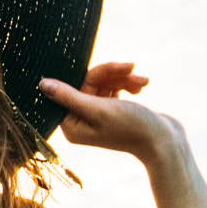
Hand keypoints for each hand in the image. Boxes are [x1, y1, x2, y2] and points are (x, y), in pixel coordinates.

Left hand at [40, 63, 206, 207]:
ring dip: (123, 77)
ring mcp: (96, 115)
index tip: (105, 71)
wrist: (165, 140)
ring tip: (142, 82)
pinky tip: (142, 86)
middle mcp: (81, 121)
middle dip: (111, 73)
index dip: (88, 75)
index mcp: (72, 126)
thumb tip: (41, 84)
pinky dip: (128, 83)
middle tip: (130, 67)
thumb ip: (69, 96)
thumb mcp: (98, 109)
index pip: (69, 88)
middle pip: (87, 81)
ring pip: (103, 81)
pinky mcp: (111, 109)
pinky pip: (113, 86)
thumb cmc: (131, 127)